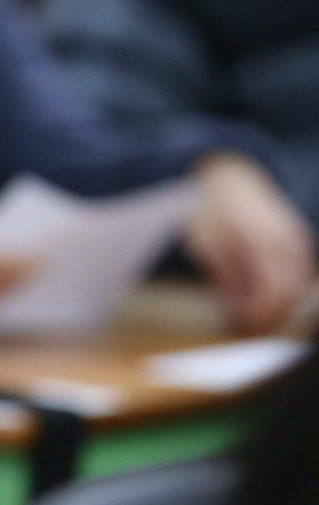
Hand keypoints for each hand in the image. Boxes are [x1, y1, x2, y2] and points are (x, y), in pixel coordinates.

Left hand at [186, 153, 313, 331]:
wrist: (228, 179)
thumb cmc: (210, 210)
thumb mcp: (203, 241)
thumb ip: (223, 276)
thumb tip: (237, 310)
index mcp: (260, 241)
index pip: (272, 291)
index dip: (260, 314)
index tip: (242, 325)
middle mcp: (285, 241)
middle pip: (290, 293)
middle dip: (270, 314)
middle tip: (245, 324)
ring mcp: (297, 240)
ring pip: (299, 287)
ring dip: (280, 303)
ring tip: (251, 311)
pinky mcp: (299, 241)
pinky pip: (301, 275)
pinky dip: (287, 289)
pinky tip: (264, 295)